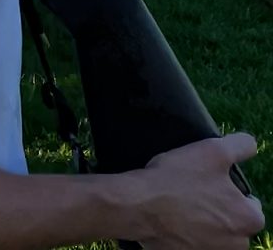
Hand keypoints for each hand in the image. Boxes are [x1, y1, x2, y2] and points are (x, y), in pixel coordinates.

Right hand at [130, 132, 261, 248]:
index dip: (226, 188)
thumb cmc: (176, 180)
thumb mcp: (212, 151)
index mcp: (250, 220)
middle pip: (230, 221)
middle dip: (215, 209)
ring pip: (211, 234)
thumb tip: (248, 146)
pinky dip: (182, 233)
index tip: (205, 182)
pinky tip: (167, 219)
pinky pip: (189, 244)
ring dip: (199, 222)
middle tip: (190, 192)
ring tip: (176, 205)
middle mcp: (237, 244)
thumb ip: (240, 146)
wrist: (135, 206)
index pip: (249, 203)